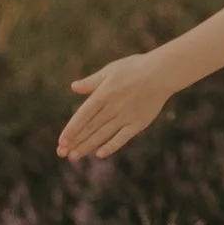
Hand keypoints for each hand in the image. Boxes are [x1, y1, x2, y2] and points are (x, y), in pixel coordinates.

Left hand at [58, 49, 180, 159]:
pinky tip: (100, 154)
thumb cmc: (135, 68)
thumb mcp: (110, 70)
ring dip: (87, 146)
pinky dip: (111, 146)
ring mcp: (126, 116)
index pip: (83, 115)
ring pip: (103, 134)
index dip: (71, 129)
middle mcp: (113, 107)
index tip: (61, 141)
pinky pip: (122, 138)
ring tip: (74, 156)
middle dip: (75, 141)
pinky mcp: (139, 123)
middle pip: (91, 128)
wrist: (162, 72)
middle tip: (62, 153)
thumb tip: (73, 87)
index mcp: (104, 93)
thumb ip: (92, 82)